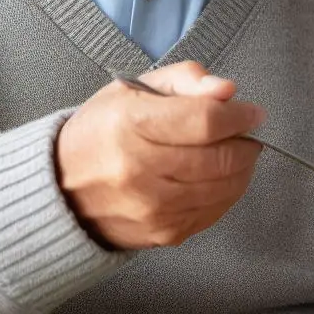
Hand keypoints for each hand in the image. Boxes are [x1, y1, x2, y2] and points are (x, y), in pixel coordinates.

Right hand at [55, 62, 264, 249]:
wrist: (61, 187)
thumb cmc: (105, 128)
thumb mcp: (137, 88)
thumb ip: (187, 79)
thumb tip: (228, 90)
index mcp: (131, 125)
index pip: (206, 122)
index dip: (239, 115)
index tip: (252, 111)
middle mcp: (139, 171)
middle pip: (220, 159)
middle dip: (245, 142)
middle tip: (246, 132)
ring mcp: (151, 208)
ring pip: (223, 188)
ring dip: (242, 168)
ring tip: (235, 152)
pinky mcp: (161, 234)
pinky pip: (214, 212)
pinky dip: (227, 192)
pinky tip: (219, 177)